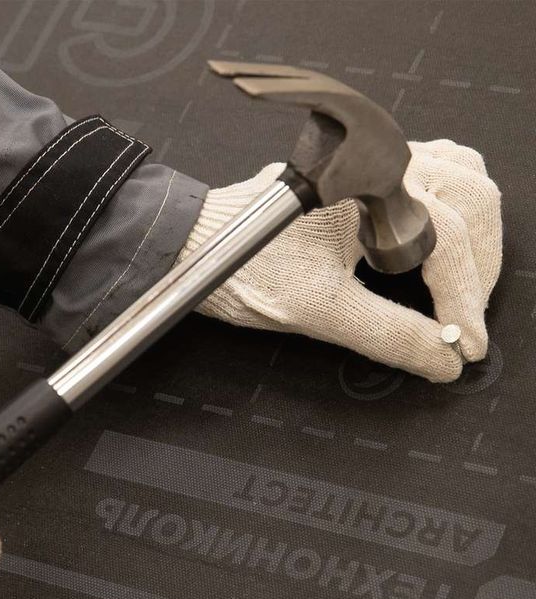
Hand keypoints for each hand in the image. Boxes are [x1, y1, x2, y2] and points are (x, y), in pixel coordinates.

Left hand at [185, 140, 501, 381]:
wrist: (196, 247)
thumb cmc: (241, 265)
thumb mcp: (319, 310)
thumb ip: (388, 334)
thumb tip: (443, 357)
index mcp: (371, 189)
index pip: (448, 243)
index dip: (464, 300)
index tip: (467, 345)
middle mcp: (378, 164)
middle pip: (472, 198)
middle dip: (479, 264)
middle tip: (467, 319)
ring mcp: (372, 163)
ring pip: (462, 177)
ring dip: (475, 232)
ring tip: (464, 284)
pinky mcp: (362, 173)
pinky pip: (436, 173)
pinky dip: (454, 211)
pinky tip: (443, 246)